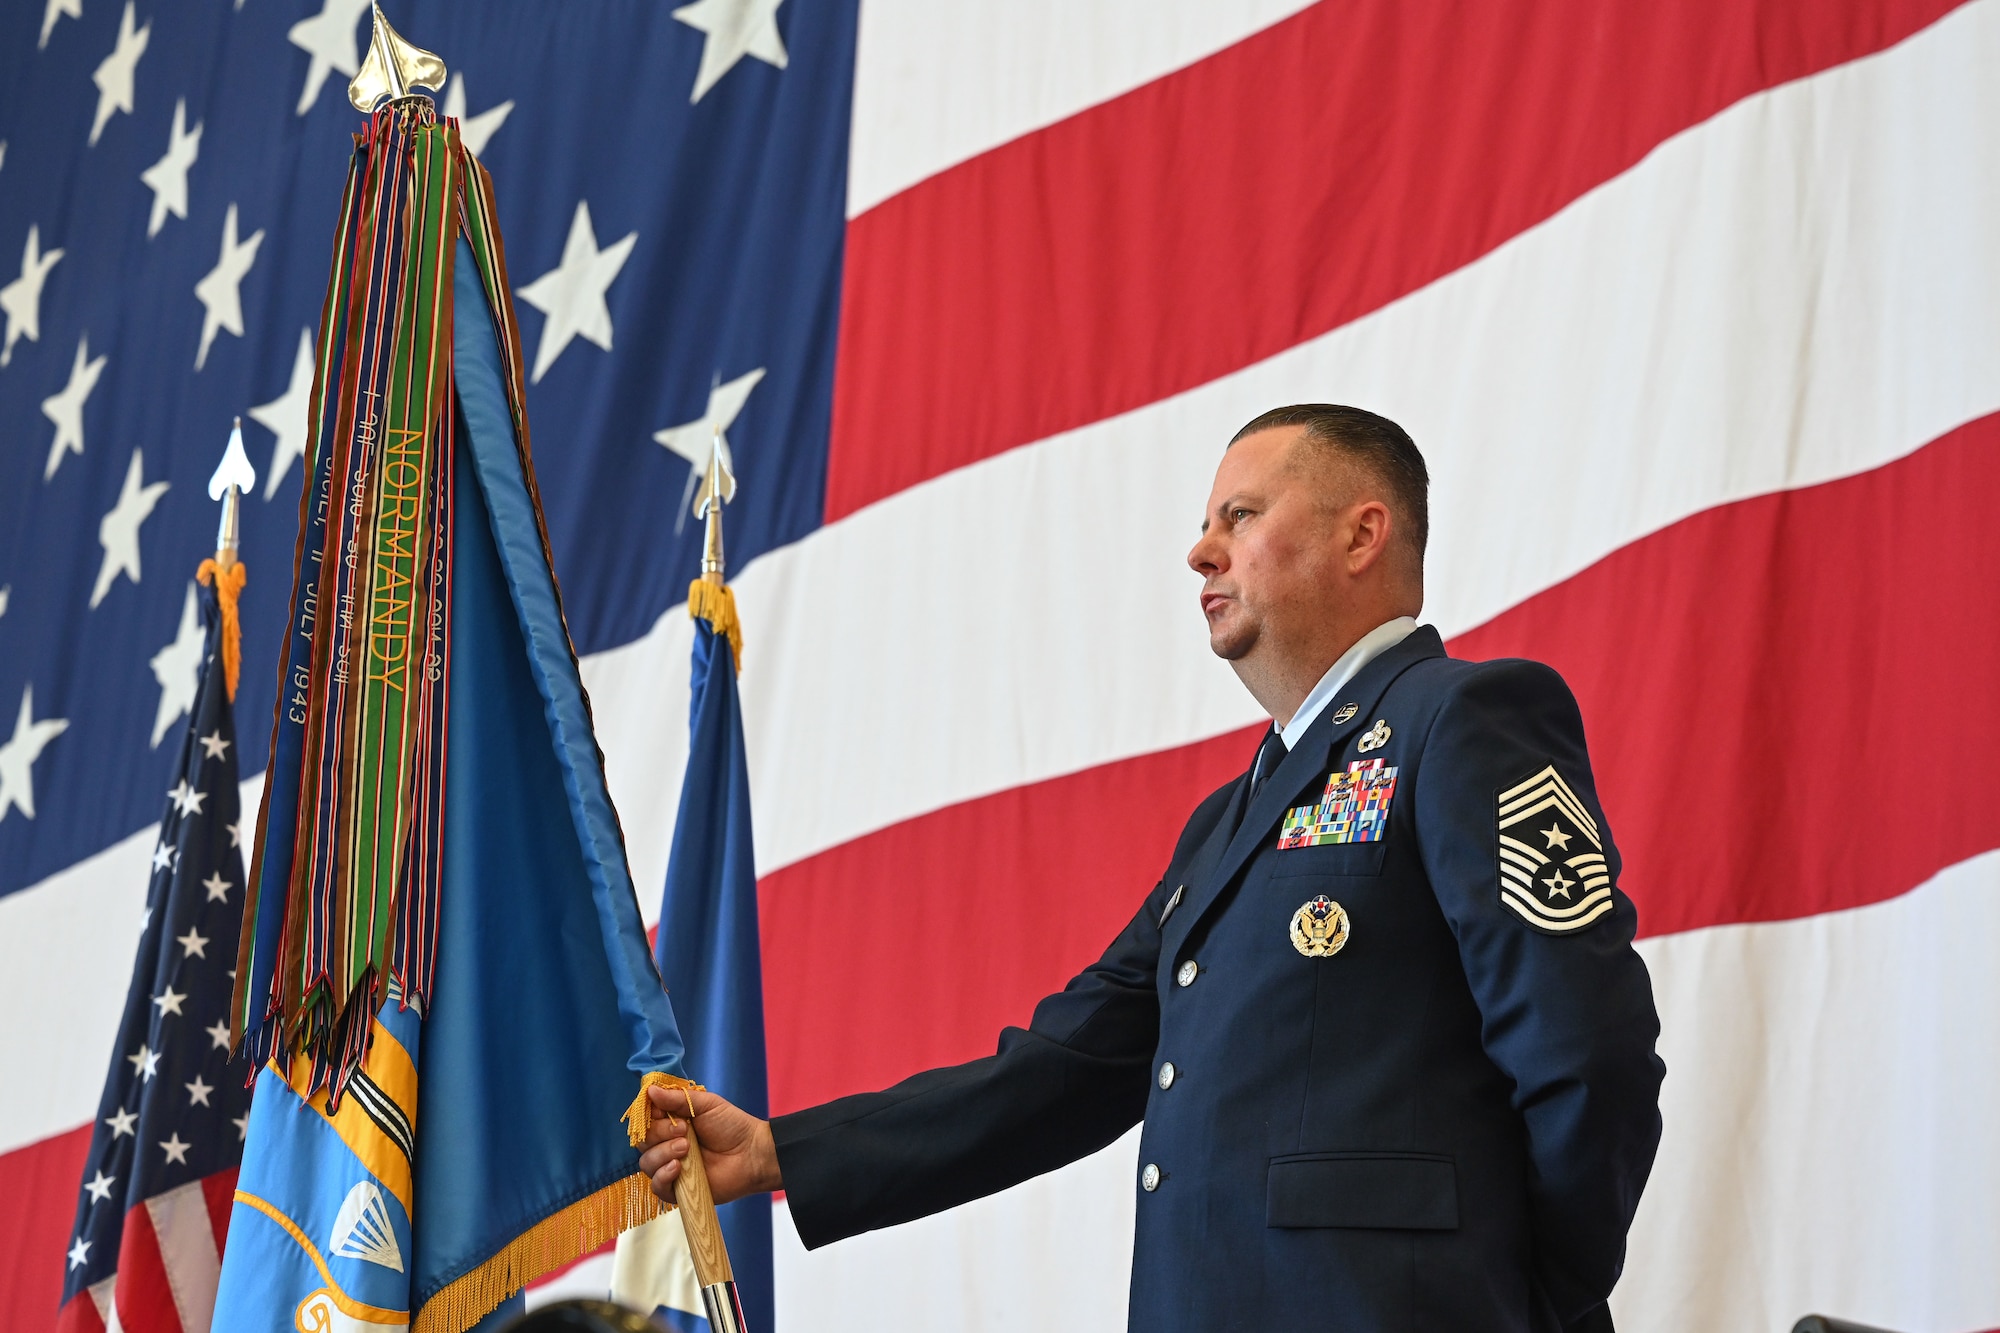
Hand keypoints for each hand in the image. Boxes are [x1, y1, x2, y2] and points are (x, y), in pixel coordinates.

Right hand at [637, 1084, 781, 1206]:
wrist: (752, 1154)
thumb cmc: (732, 1126)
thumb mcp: (706, 1105)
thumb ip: (677, 1098)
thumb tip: (650, 1090)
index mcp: (671, 1122)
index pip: (645, 1119)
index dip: (650, 1115)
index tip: (663, 1112)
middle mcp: (666, 1144)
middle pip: (643, 1141)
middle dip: (660, 1134)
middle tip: (684, 1131)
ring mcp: (670, 1166)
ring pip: (647, 1163)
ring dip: (663, 1153)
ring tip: (687, 1148)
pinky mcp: (677, 1189)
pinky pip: (657, 1186)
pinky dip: (663, 1176)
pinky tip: (678, 1168)